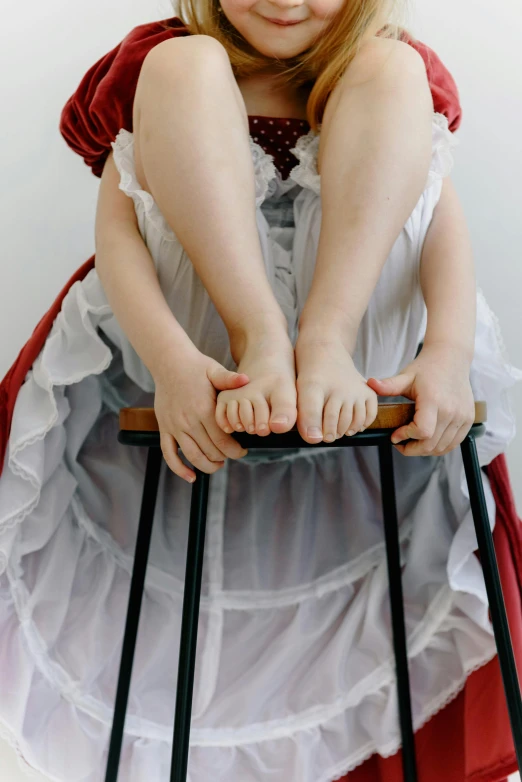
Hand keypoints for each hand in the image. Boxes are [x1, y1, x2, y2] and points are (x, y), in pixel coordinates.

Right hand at [154, 349, 249, 481]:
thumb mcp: (214, 370)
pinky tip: (191, 477)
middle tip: (233, 455)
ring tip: (218, 464)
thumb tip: (247, 379)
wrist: (169, 363)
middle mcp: (188, 420)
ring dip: (207, 466)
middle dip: (224, 457)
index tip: (243, 451)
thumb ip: (230, 378)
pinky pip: (169, 454)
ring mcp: (174, 426)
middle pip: (209, 450)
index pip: (222, 440)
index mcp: (203, 409)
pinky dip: (179, 469)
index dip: (235, 450)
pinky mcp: (164, 428)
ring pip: (191, 455)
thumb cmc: (196, 367)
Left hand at [295, 335, 377, 442]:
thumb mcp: (301, 392)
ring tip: (337, 430)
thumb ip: (306, 415)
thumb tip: (314, 440)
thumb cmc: (310, 376)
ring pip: (353, 421)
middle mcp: (338, 388)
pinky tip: (352, 425)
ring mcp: (355, 390)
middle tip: (327, 435)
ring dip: (345, 430)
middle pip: (336, 423)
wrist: (325, 352)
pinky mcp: (367, 391)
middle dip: (331, 433)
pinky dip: (362, 424)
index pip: (314, 417)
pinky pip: (369, 414)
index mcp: (315, 388)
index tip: (317, 438)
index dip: (316, 431)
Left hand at [367, 344, 475, 456]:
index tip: (394, 436)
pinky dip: (439, 447)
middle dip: (412, 449)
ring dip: (424, 450)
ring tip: (412, 443)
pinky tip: (427, 440)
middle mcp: (451, 411)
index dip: (406, 437)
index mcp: (434, 400)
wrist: (451, 358)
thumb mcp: (406, 376)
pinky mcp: (469, 419)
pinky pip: (454, 443)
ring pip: (442, 447)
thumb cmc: (427, 367)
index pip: (422, 431)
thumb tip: (369, 383)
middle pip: (431, 444)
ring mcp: (462, 416)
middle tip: (400, 444)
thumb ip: (388, 385)